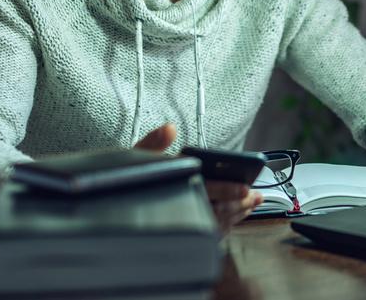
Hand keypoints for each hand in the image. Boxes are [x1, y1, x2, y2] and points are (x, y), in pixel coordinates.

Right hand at [134, 123, 262, 234]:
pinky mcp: (182, 237)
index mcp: (171, 190)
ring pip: (215, 224)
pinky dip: (226, 226)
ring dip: (236, 213)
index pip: (202, 190)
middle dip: (238, 203)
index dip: (225, 189)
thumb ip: (153, 143)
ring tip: (251, 203)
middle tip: (254, 196)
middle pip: (215, 210)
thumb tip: (169, 128)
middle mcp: (176, 212)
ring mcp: (180, 227)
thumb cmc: (124, 183)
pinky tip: (235, 217)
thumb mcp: (133, 159)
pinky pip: (208, 236)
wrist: (110, 211)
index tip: (244, 188)